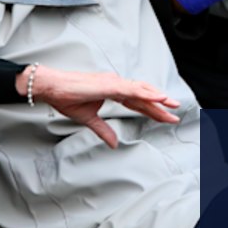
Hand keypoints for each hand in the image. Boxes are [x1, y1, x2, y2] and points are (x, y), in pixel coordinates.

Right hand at [24, 65, 180, 148]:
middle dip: (160, 106)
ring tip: (172, 105)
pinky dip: (147, 93)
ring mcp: (113, 83)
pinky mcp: (109, 85)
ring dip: (158, 99)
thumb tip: (114, 144)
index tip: (165, 117)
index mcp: (112, 90)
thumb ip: (103, 130)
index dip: (152, 110)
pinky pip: (132, 90)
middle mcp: (116, 84)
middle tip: (175, 114)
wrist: (52, 88)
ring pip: (141, 91)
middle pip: (143, 96)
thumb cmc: (66, 98)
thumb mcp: (88, 119)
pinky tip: (159, 97)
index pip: (137, 101)